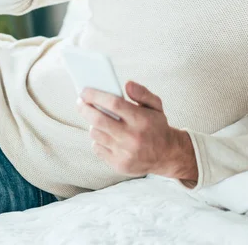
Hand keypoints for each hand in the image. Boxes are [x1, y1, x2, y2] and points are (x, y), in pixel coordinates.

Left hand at [76, 81, 197, 181]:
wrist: (168, 155)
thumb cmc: (157, 126)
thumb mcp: (155, 105)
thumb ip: (142, 92)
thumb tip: (126, 84)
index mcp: (141, 119)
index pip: (113, 103)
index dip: (96, 95)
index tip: (84, 91)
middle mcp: (132, 137)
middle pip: (99, 120)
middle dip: (84, 109)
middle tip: (80, 102)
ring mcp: (124, 153)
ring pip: (96, 134)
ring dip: (92, 124)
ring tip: (96, 118)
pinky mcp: (119, 164)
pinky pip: (98, 148)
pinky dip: (98, 140)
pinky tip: (105, 135)